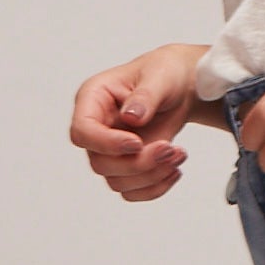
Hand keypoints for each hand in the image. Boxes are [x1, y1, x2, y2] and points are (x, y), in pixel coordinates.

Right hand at [71, 43, 207, 202]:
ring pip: (116, 181)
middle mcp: (97, 127)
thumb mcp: (160, 76)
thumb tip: (130, 117)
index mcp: (93, 99)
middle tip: (170, 148)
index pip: (83, 131)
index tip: (137, 143)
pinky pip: (132, 191)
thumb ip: (145, 96)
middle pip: (100, 163)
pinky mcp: (126, 166)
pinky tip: (174, 169)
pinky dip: (155, 187)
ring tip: (179, 154)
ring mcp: (110, 150)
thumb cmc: (165, 73)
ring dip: (151, 175)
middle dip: (138, 163)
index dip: (106, 143)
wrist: (182, 88)